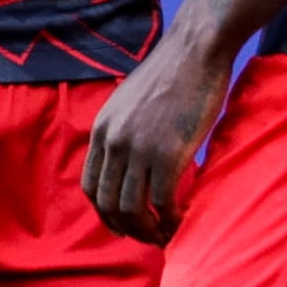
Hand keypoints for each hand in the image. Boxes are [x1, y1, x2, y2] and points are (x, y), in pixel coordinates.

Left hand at [81, 28, 235, 241]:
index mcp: (102, 129)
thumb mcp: (129, 101)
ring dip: (148, 230)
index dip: (105, 213)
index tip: (122, 225)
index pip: (91, 187)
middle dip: (126, 228)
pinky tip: (180, 220)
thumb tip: (127, 158)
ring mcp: (140, 149)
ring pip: (133, 209)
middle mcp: (114, 141)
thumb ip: (122, 129)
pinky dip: (170, 219)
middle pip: (108, 203)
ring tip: (164, 235)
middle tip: (146, 236)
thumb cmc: (171, 73)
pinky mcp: (169, 154)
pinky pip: (162, 201)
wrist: (196, 49)